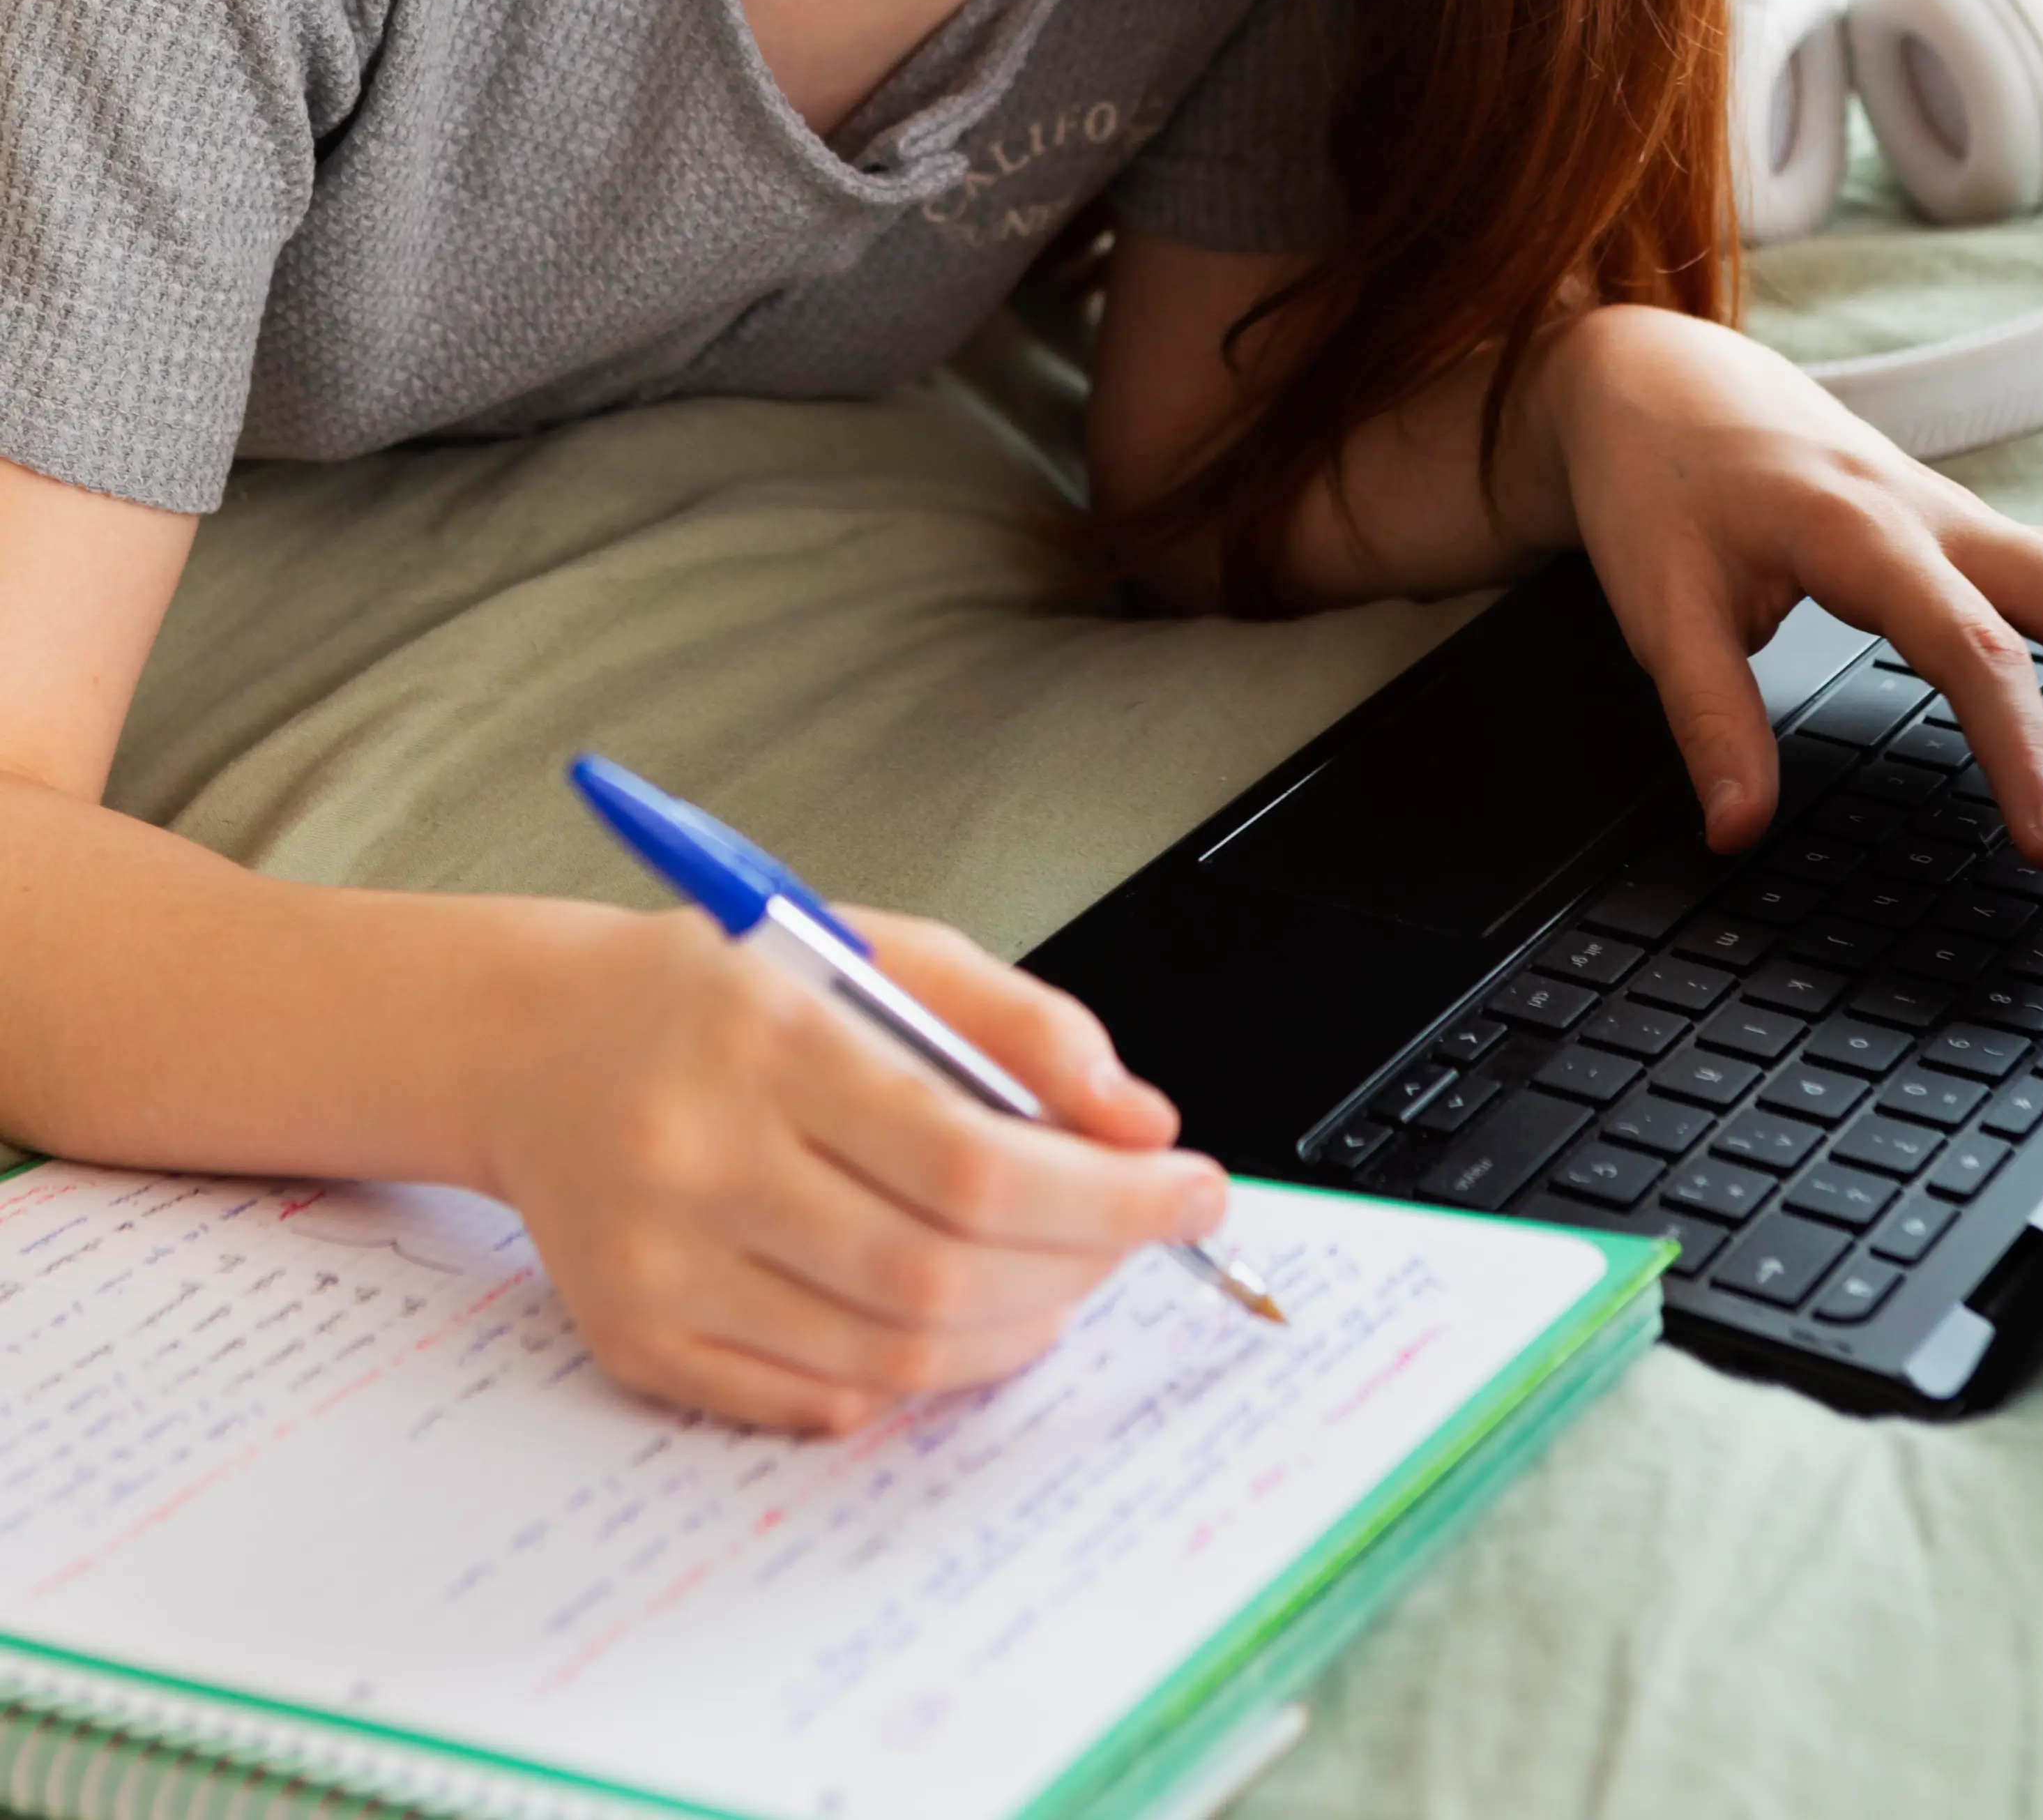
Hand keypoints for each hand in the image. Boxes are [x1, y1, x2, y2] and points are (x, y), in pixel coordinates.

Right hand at [479, 902, 1221, 1433]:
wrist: (537, 1041)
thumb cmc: (721, 990)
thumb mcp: (879, 953)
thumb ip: (1022, 1027)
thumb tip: (1140, 1124)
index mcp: (766, 1039)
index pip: (971, 1155)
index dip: (1106, 1193)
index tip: (1192, 1189)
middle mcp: (701, 1158)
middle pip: (940, 1269)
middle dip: (1080, 1265)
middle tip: (1139, 1232)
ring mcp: (661, 1266)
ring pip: (892, 1353)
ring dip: (1016, 1328)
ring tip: (1062, 1274)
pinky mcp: (637, 1342)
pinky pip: (818, 1402)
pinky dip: (918, 1375)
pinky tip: (958, 1314)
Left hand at [1528, 304, 2042, 867]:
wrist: (1663, 380)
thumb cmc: (1661, 484)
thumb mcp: (1657, 601)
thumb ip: (1705, 716)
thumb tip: (1736, 828)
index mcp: (1859, 529)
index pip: (1970, 646)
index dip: (2021, 748)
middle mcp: (1940, 516)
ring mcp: (1972, 521)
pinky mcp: (1981, 534)